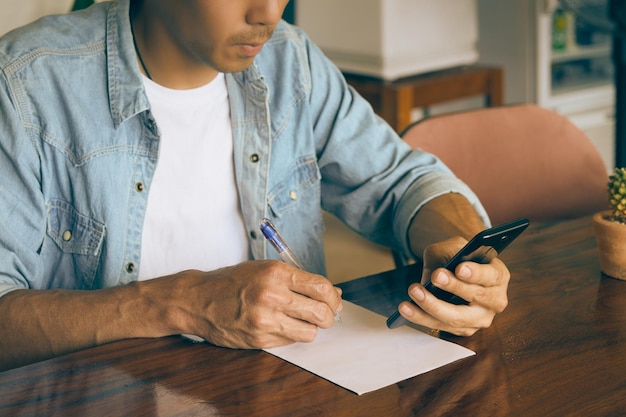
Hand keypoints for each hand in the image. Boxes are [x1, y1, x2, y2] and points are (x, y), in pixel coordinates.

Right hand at [167, 260, 342, 348]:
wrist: (198, 300)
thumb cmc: (233, 282)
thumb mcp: (265, 269)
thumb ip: (297, 280)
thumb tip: (332, 293)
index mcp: (276, 273)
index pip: (321, 287)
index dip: (333, 297)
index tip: (334, 300)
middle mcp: (272, 295)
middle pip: (321, 312)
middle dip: (328, 315)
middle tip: (324, 315)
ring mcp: (265, 319)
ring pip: (310, 332)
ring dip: (311, 328)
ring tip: (302, 321)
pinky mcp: (259, 339)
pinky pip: (291, 341)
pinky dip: (292, 335)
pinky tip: (282, 326)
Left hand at [397, 237, 509, 335]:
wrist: (451, 271)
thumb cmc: (456, 257)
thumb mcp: (452, 247)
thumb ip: (446, 255)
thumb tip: (433, 276)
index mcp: (498, 275)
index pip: (491, 275)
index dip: (476, 273)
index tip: (459, 268)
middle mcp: (495, 300)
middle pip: (476, 297)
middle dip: (454, 287)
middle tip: (435, 276)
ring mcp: (480, 319)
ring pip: (457, 317)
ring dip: (432, 305)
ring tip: (414, 290)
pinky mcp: (463, 330)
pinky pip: (440, 326)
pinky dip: (421, 317)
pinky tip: (406, 308)